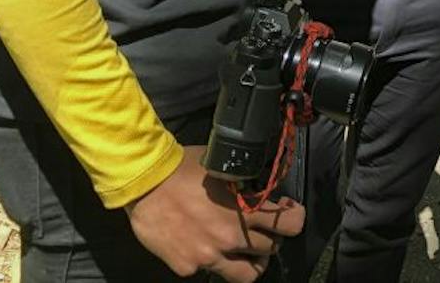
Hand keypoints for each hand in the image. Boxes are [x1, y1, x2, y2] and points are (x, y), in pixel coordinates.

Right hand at [125, 146, 302, 282]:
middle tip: (260, 231)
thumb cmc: (183, 168)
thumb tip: (259, 190)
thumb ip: (245, 185)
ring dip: (250, 262)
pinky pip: (208, 272)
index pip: (291, 224)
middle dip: (270, 239)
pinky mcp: (188, 267)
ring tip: (242, 251)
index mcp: (246, 210)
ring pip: (247, 274)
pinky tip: (201, 246)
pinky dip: (208, 262)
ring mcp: (209, 256)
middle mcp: (231, 237)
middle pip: (272, 250)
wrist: (145, 182)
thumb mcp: (224, 169)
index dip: (293, 217)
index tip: (287, 211)